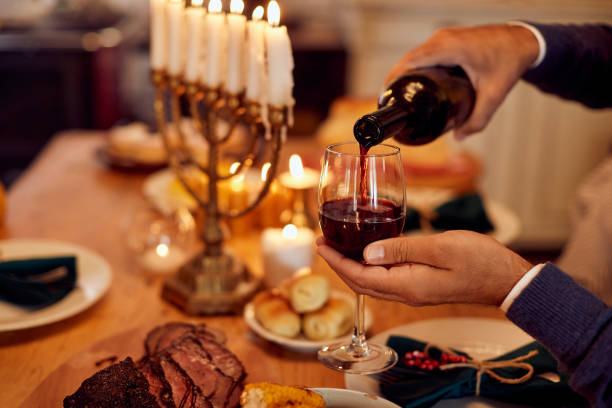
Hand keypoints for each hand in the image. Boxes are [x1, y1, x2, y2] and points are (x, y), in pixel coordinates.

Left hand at [316, 230, 532, 305]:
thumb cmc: (480, 261)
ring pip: (372, 281)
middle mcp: (406, 292)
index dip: (336, 261)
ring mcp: (413, 291)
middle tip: (322, 243)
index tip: (320, 245)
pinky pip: (386, 279)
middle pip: (361, 282)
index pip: (359, 276)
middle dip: (338, 263)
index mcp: (406, 285)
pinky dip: (369, 266)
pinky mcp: (421, 285)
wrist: (506, 280)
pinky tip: (367, 253)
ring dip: (351, 265)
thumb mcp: (440, 248)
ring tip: (338, 246)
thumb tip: (367, 252)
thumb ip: (402, 249)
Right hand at [385, 25, 539, 138]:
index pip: (411, 62)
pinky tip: (413, 84)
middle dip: (396, 81)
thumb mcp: (493, 95)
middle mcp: (442, 39)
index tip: (385, 97)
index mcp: (449, 48)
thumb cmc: (509, 62)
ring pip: (414, 56)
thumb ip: (478, 120)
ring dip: (404, 74)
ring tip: (398, 97)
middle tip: (390, 104)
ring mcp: (443, 37)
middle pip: (408, 60)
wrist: (522, 41)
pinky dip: (415, 67)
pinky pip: (423, 53)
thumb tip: (459, 138)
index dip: (394, 78)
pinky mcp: (445, 39)